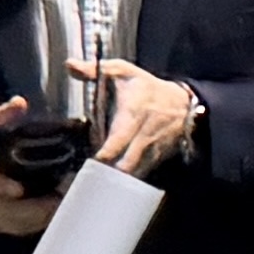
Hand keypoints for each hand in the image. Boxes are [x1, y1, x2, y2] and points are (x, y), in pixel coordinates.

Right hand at [0, 96, 56, 238]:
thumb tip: (20, 102)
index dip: (1, 187)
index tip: (18, 188)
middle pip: (9, 211)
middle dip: (39, 205)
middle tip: (68, 189)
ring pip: (18, 224)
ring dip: (45, 215)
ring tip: (71, 197)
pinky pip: (19, 230)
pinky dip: (39, 223)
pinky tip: (60, 209)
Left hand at [71, 59, 203, 177]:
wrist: (184, 104)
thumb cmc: (146, 87)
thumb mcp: (123, 72)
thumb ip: (95, 71)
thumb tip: (69, 65)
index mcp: (133, 112)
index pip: (119, 137)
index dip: (106, 153)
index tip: (94, 161)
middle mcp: (144, 134)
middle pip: (127, 163)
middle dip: (110, 174)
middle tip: (91, 181)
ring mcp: (152, 149)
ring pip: (135, 173)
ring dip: (118, 182)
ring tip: (100, 188)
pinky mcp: (157, 159)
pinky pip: (142, 175)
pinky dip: (128, 183)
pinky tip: (113, 186)